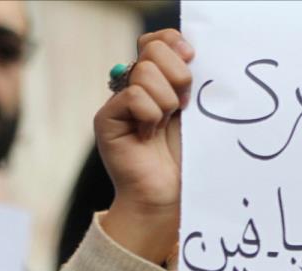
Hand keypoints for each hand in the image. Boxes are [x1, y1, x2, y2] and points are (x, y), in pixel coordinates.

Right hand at [94, 29, 194, 263]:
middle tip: (182, 106)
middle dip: (177, 75)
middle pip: (151, 50)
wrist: (167, 198)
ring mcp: (118, 102)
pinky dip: (150, 115)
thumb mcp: (195, 115)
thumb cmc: (186, 161)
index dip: (173, 43)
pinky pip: (133, 96)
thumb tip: (191, 52)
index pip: (156, 41)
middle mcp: (134, 88)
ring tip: (164, 126)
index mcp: (157, 82)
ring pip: (144, 72)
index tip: (193, 59)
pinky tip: (148, 135)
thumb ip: (190, 83)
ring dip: (165, 101)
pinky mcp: (106, 119)